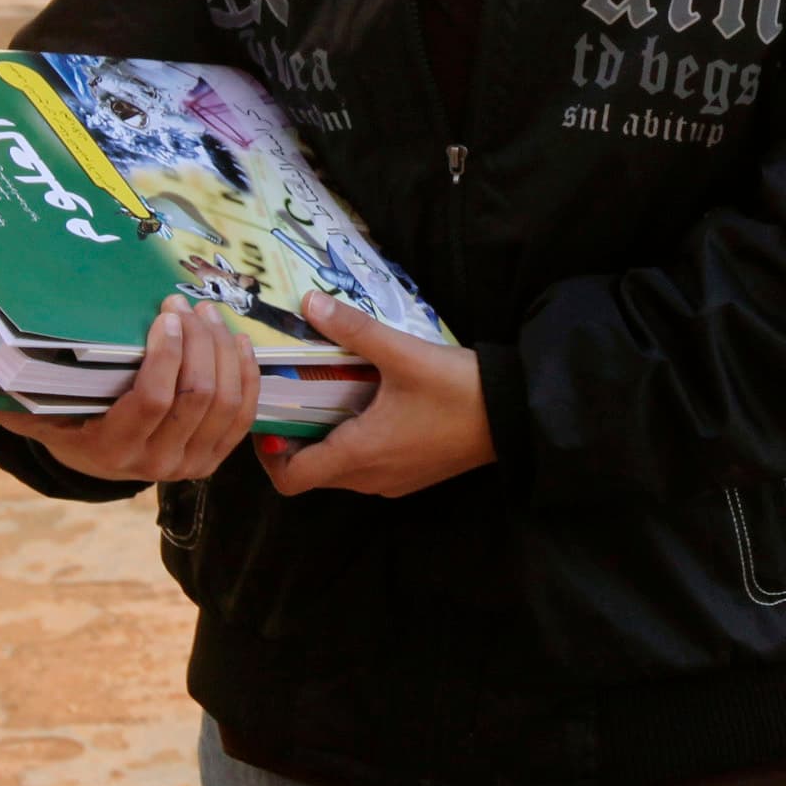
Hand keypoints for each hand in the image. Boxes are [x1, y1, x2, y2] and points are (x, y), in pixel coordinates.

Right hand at [0, 295, 258, 482]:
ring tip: (210, 315)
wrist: (103, 461)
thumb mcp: (34, 416)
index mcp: (113, 451)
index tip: (164, 315)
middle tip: (188, 306)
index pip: (154, 401)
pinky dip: (247, 374)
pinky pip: (245, 413)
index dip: (167, 355)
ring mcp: (193, 463)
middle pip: (198, 396)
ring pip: (227, 401)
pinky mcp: (218, 456)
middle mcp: (158, 463)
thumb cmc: (68, 426)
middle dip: (200, 343)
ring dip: (225, 351)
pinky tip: (238, 341)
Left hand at [256, 292, 493, 497]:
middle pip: (313, 473)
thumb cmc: (457, 389)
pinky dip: (357, 446)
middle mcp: (369, 478)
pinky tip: (373, 408)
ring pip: (341, 472)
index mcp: (358, 454)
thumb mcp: (403, 353)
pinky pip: (368, 469)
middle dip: (298, 438)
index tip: (272, 420)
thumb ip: (354, 330)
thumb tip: (309, 303)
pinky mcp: (414, 476)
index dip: (269, 456)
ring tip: (334, 397)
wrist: (515, 415)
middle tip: (299, 396)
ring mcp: (394, 482)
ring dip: (329, 441)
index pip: (291, 478)